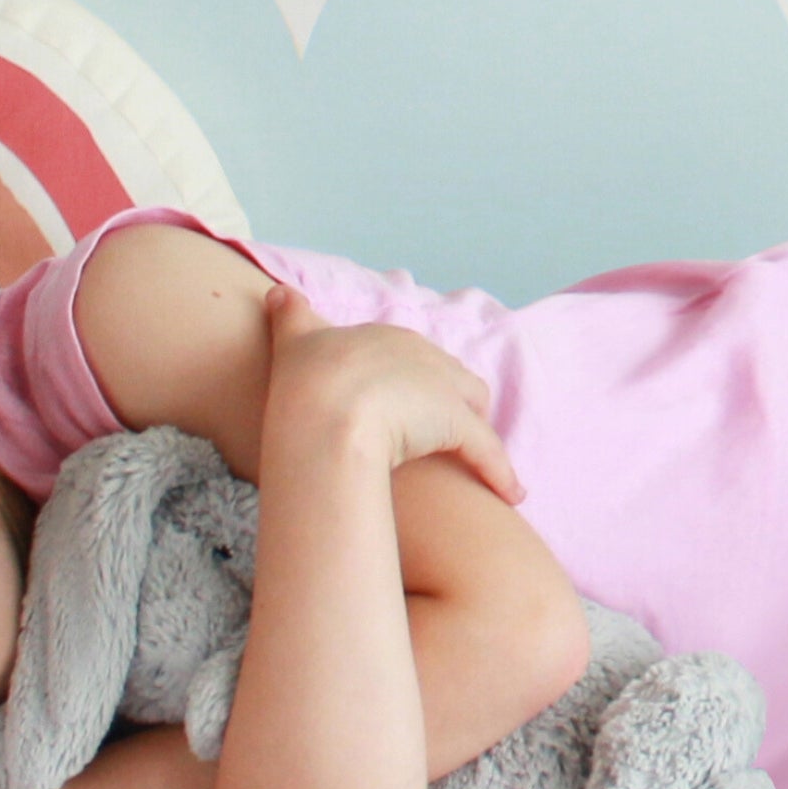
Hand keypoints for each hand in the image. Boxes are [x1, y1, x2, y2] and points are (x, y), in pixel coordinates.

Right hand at [262, 290, 524, 502]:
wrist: (322, 412)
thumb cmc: (305, 382)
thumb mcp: (293, 341)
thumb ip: (290, 316)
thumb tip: (276, 292)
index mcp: (386, 339)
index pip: (411, 356)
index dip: (409, 381)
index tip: (403, 402)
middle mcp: (422, 356)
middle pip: (450, 379)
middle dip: (448, 405)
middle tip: (435, 438)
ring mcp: (442, 390)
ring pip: (473, 410)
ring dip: (476, 433)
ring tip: (473, 463)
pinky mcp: (457, 425)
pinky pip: (487, 452)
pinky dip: (501, 474)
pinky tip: (511, 496)